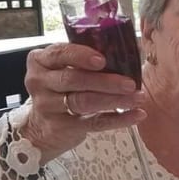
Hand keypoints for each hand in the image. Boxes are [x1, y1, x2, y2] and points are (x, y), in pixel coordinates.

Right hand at [22, 43, 145, 162]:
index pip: (59, 54)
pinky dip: (118, 119)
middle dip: (105, 81)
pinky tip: (136, 114)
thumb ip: (83, 59)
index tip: (102, 60)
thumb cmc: (60, 89)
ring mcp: (49, 106)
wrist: (40, 126)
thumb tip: (126, 52)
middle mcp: (40, 82)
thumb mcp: (62, 68)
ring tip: (138, 97)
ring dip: (115, 100)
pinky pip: (94, 123)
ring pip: (84, 102)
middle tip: (130, 83)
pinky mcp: (62, 127)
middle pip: (74, 80)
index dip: (81, 56)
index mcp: (41, 61)